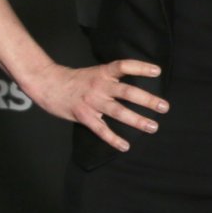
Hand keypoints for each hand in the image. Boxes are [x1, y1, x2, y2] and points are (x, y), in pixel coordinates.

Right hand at [29, 59, 168, 151]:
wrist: (48, 85)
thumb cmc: (74, 80)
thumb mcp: (94, 73)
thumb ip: (111, 80)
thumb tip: (135, 88)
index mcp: (102, 73)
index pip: (123, 66)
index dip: (140, 67)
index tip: (157, 71)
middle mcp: (99, 86)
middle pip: (126, 92)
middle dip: (147, 100)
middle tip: (164, 107)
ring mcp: (92, 101)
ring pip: (118, 111)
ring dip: (137, 120)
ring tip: (153, 127)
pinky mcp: (84, 116)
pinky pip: (101, 129)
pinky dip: (113, 139)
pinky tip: (125, 146)